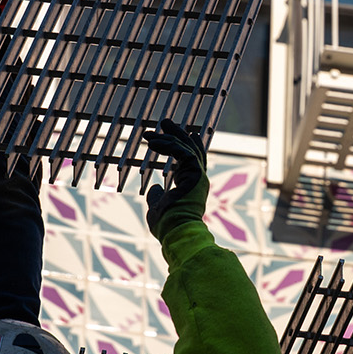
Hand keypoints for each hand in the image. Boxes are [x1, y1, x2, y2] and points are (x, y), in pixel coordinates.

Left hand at [143, 118, 208, 239]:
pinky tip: (154, 142)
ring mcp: (198, 176)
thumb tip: (155, 187)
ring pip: (187, 148)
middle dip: (177, 134)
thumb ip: (158, 195)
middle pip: (191, 149)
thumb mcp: (158, 206)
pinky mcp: (195, 174)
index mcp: (190, 186)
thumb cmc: (167, 224)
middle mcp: (197, 179)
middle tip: (165, 122)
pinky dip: (169, 145)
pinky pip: (183, 152)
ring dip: (169, 136)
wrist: (176, 231)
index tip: (174, 133)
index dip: (183, 145)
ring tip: (153, 129)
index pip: (190, 160)